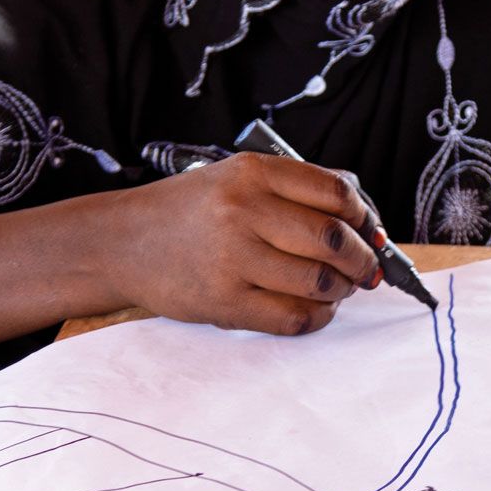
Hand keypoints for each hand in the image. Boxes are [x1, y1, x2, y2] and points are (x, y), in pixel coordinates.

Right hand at [107, 153, 381, 336]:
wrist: (122, 242)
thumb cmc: (188, 212)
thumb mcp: (236, 179)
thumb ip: (294, 191)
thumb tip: (364, 222)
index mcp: (252, 173)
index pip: (335, 192)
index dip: (363, 216)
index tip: (368, 230)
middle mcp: (243, 211)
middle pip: (333, 239)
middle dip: (362, 259)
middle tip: (366, 268)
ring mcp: (233, 258)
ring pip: (319, 282)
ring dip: (342, 290)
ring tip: (338, 288)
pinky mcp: (224, 302)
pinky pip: (293, 317)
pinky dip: (317, 317)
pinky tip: (316, 309)